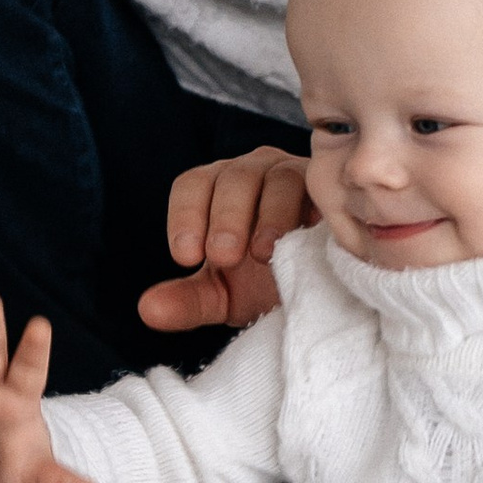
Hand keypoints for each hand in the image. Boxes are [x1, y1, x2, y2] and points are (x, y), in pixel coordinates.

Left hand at [139, 145, 312, 331]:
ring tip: (264, 254)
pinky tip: (309, 241)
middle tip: (224, 258)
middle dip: (225, 217)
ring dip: (269, 215)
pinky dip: (314, 211)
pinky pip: (324, 188)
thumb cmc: (266, 285)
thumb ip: (187, 302)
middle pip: (232, 177)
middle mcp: (255, 173)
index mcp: (219, 191)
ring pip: (278, 178)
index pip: (193, 185)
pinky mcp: (335, 191)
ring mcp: (298, 176)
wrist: (325, 294)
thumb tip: (147, 309)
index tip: (186, 259)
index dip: (185, 217)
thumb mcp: (224, 298)